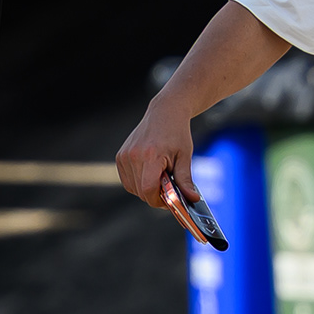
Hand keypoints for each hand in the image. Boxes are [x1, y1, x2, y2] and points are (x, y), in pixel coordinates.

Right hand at [115, 100, 203, 235]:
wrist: (165, 112)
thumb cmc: (177, 133)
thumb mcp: (185, 157)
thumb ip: (185, 180)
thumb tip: (192, 200)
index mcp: (150, 155)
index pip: (148, 190)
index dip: (159, 200)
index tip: (170, 200)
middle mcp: (133, 156)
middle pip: (141, 192)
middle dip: (155, 195)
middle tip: (169, 188)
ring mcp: (124, 156)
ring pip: (133, 188)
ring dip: (146, 189)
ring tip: (160, 177)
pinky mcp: (120, 156)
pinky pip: (127, 180)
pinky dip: (138, 182)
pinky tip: (150, 173)